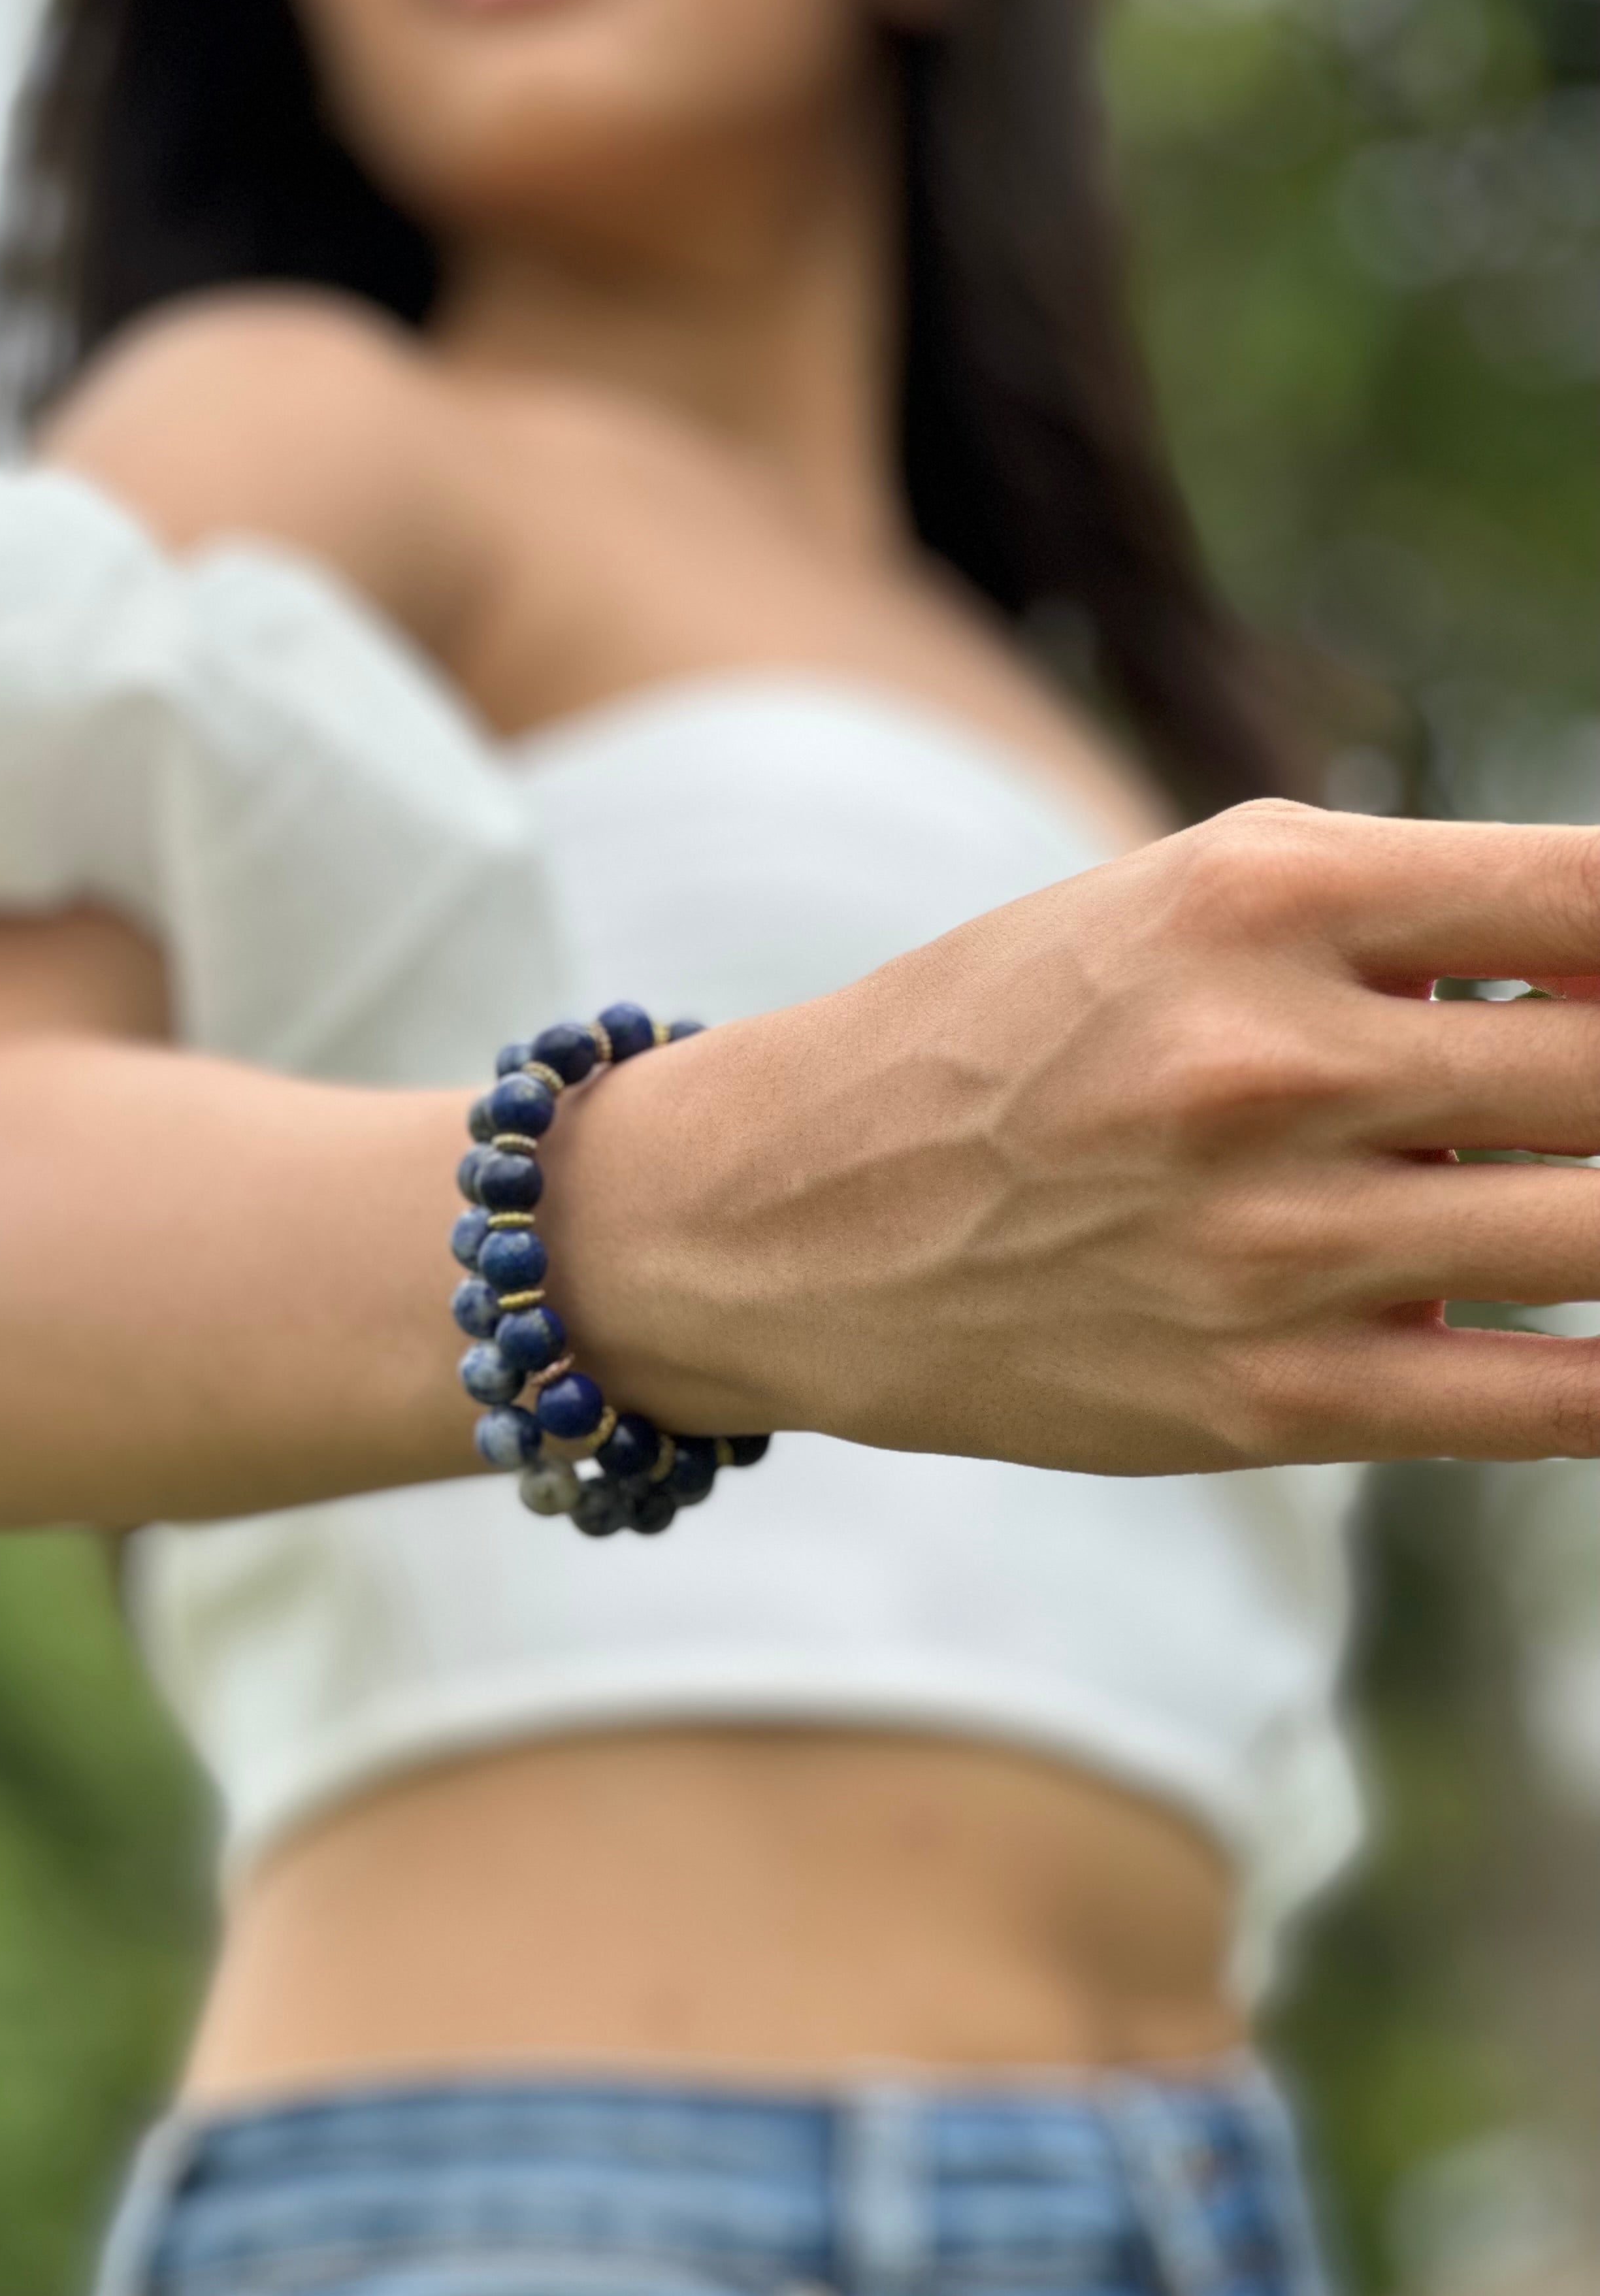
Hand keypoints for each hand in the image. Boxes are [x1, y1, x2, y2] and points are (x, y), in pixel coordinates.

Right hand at [548, 801, 1599, 1472]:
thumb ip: (1388, 933)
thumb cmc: (997, 1040)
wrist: (776, 1219)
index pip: (1591, 895)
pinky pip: (1544, 1401)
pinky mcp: (1265, 1398)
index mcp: (1258, 894)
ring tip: (1590, 1191)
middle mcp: (1273, 1058)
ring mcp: (1272, 1241)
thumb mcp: (1169, 907)